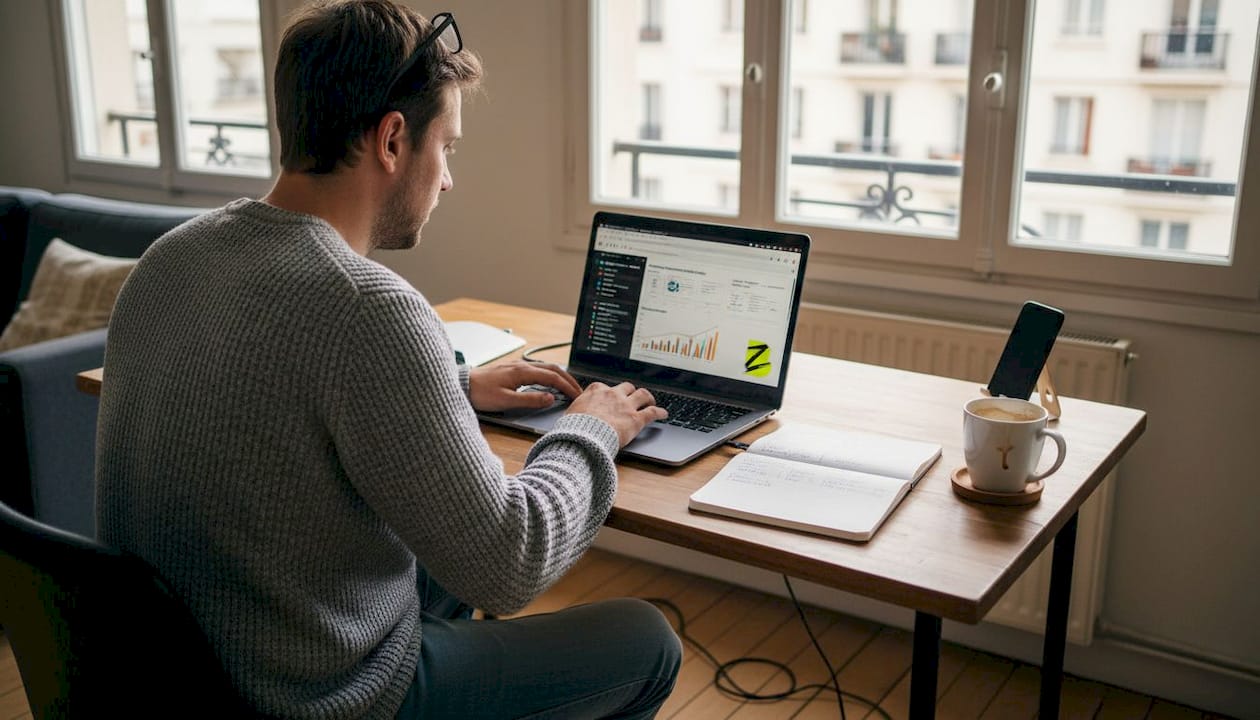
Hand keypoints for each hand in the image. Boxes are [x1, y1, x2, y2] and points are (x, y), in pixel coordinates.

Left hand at [468, 361, 582, 411]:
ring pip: (546, 367)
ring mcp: (517, 365)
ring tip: (568, 387)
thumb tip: (550, 398)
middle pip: (553, 369)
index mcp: (523, 372)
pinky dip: (549, 374)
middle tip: (579, 391)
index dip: (567, 387)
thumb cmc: (481, 393)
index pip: (553, 377)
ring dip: (560, 376)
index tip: (577, 396)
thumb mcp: (506, 401)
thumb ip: (530, 400)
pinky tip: (549, 381)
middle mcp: (522, 365)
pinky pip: (537, 368)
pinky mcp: (513, 368)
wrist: (463, 385)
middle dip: (568, 380)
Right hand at [566, 382, 667, 446]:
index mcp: (596, 391)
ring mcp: (626, 406)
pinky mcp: (636, 419)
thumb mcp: (570, 415)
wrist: (583, 437)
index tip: (609, 396)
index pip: (604, 387)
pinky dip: (659, 412)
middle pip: (626, 387)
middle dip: (630, 391)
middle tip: (633, 396)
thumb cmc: (574, 428)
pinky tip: (663, 414)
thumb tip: (571, 418)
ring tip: (651, 401)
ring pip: (642, 394)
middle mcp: (613, 395)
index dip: (608, 392)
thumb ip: (576, 412)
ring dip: (648, 397)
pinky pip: (652, 412)